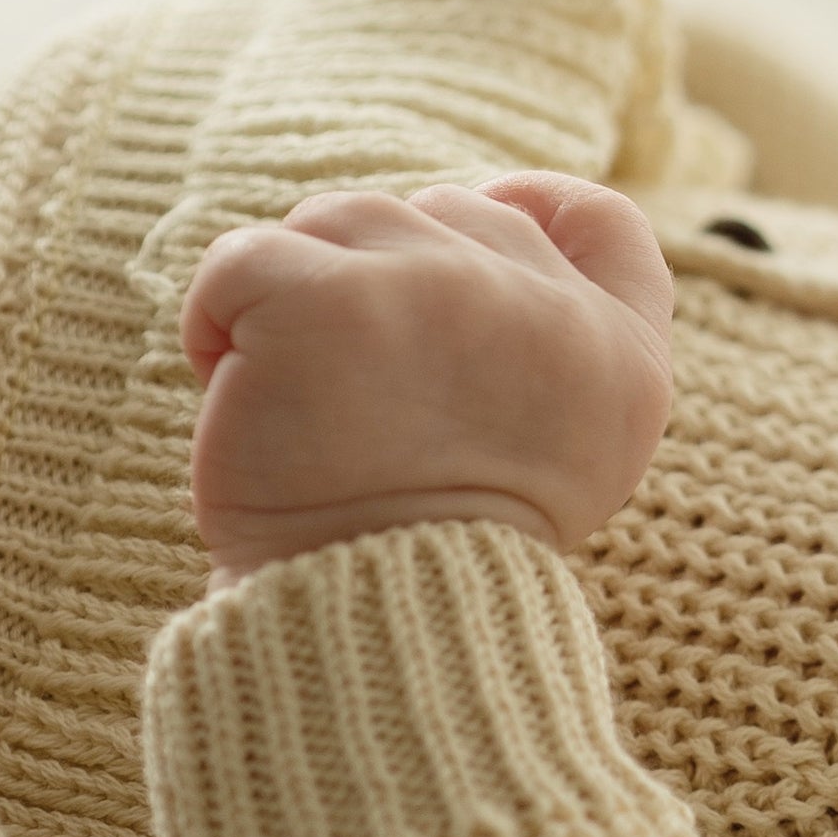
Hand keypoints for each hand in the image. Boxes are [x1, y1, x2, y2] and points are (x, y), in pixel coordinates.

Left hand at [181, 176, 675, 581]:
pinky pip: (242, 258)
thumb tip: (485, 229)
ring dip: (299, 295)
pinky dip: (217, 319)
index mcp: (620, 357)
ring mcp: (440, 290)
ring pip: (339, 221)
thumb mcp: (570, 460)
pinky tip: (234, 390)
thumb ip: (556, 349)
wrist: (370, 632)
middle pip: (442, 214)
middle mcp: (544, 308)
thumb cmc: (443, 557)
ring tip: (299, 398)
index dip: (535, 204)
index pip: (601, 222)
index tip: (480, 229)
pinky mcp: (327, 300)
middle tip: (362, 394)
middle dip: (385, 279)